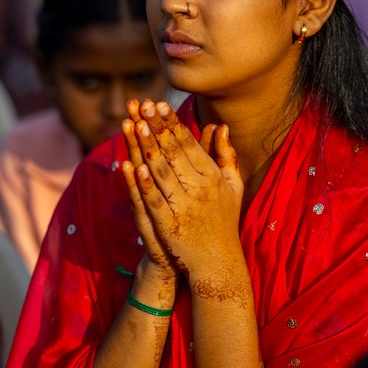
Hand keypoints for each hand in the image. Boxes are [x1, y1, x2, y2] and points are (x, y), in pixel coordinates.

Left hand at [125, 100, 243, 282]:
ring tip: (136, 124)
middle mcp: (200, 189)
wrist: (219, 264)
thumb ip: (225, 155)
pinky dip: (145, 185)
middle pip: (173, 153)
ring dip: (148, 147)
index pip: (189, 144)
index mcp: (213, 177)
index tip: (159, 103)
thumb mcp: (233, 186)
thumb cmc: (224, 221)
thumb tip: (220, 126)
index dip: (172, 123)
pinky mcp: (169, 226)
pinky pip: (155, 201)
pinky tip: (134, 167)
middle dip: (157, 127)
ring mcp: (184, 207)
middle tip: (143, 105)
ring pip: (162, 172)